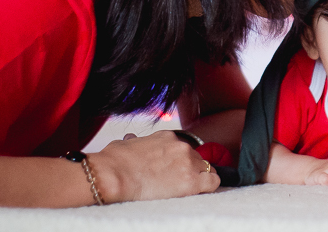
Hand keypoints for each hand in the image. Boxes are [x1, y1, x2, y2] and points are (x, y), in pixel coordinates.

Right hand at [89, 130, 219, 201]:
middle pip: (196, 158)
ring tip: (186, 189)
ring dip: (199, 178)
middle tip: (177, 181)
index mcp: (166, 137)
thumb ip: (135, 141)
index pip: (183, 147)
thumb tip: (132, 139)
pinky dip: (210, 186)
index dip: (180, 160)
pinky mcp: (191, 182)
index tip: (175, 168)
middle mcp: (180, 146)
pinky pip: (213, 181)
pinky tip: (201, 191)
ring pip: (206, 169)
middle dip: (190, 169)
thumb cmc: (115, 161)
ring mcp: (187, 163)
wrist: (114, 175)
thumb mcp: (127, 143)